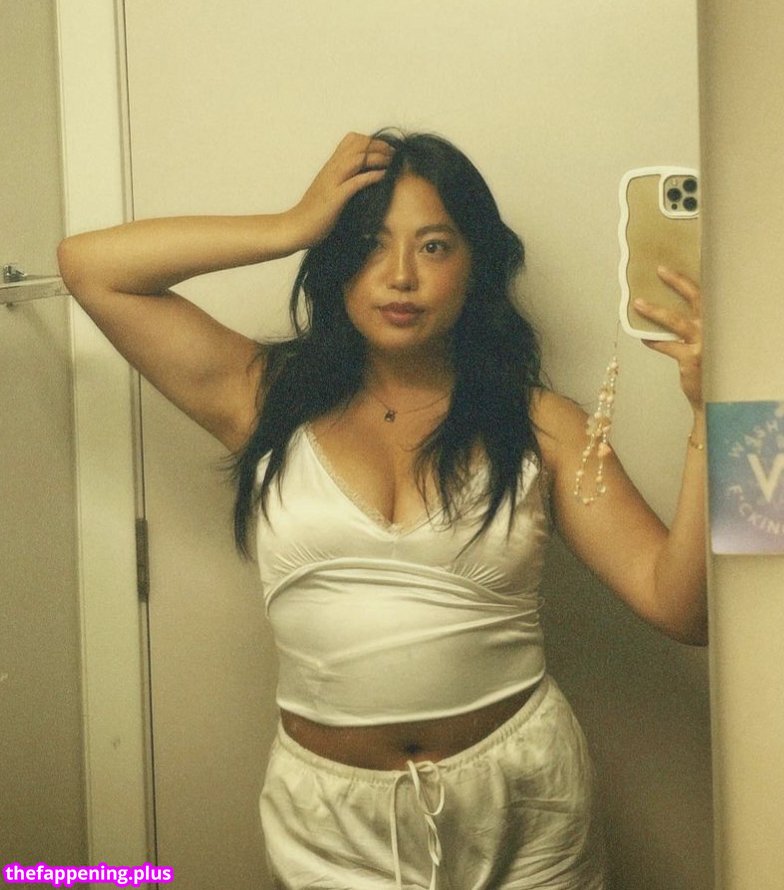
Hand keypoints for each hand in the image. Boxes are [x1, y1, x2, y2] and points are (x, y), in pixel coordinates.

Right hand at [287, 132, 394, 249]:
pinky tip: (383, 177)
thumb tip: (360, 180)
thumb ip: (342, 181)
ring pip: (358, 158)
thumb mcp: (329, 190)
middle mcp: (331, 169)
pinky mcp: (335, 197)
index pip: (352, 140)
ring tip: (392, 162)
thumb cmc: (314, 213)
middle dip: (379, 145)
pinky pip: (356, 181)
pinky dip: (372, 176)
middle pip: (357, 144)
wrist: (296, 227)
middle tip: (394, 154)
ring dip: (378, 157)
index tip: (385, 150)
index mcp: (331, 166)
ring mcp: (332, 182)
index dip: (371, 141)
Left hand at [635, 267, 702, 412]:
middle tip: (660, 270)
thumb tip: (665, 308)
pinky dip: (654, 341)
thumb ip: (692, 325)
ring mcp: (703, 342)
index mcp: (716, 320)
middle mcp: (713, 327)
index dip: (687, 279)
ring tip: (638, 304)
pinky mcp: (691, 358)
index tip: (669, 267)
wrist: (713, 397)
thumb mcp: (704, 341)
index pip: (704, 293)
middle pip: (695, 298)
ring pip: (676, 320)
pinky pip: (667, 345)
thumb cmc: (707, 365)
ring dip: (655, 311)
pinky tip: (643, 338)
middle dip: (677, 282)